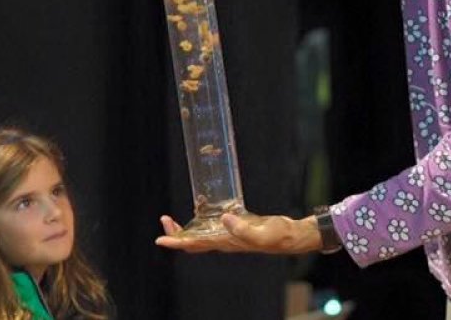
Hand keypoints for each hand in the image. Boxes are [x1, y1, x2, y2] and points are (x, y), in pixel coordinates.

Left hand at [154, 212, 322, 254]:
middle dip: (176, 233)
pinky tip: (201, 205)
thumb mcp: (261, 233)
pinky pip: (213, 223)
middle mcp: (223, 240)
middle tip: (164, 220)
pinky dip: (203, 216)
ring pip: (200, 233)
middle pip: (192, 240)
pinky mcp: (235, 225)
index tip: (160, 239)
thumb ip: (243, 229)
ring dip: (185, 227)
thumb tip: (224, 219)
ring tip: (172, 218)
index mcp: (225, 243)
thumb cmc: (277, 236)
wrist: (291, 235)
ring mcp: (228, 234)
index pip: (194, 245)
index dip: (177, 242)